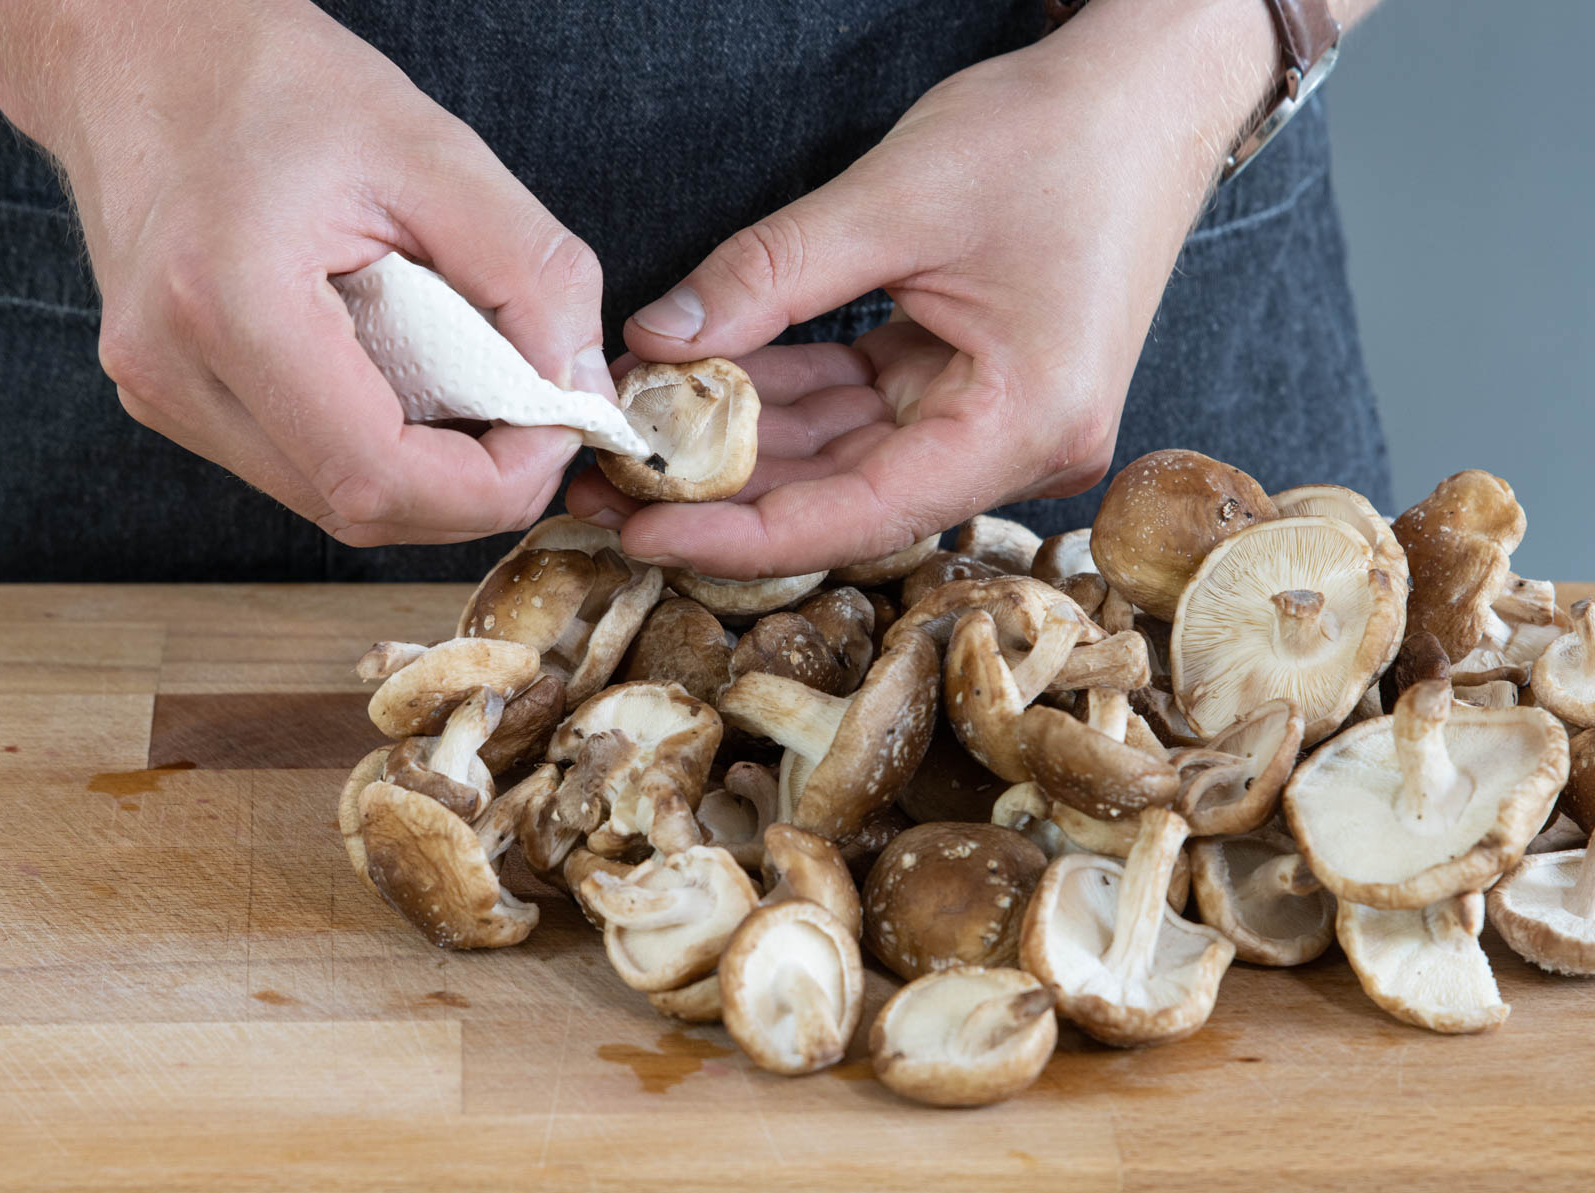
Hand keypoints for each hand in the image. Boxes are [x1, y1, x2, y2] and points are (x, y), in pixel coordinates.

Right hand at [0, 0, 609, 544]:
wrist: (140, 51)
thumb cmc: (275, 83)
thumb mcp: (432, 149)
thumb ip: (528, 269)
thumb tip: (580, 383)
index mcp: (228, 303)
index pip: (377, 476)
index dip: (491, 485)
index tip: (556, 427)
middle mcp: (173, 372)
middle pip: (358, 508)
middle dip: (472, 489)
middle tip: (537, 419)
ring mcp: (160, 396)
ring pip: (329, 503)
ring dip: (428, 477)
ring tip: (480, 395)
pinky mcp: (170, 400)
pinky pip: (299, 468)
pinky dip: (378, 451)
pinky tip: (413, 387)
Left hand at [568, 0, 1277, 576]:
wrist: (1151, 89)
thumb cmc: (1060, 135)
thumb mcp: (898, 199)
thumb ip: (771, 273)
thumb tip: (657, 340)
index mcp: (1026, 423)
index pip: (861, 511)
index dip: (744, 534)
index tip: (648, 531)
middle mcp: (1019, 446)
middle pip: (845, 495)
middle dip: (725, 492)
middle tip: (610, 490)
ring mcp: (995, 420)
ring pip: (844, 455)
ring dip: (744, 445)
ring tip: (636, 442)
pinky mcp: (973, 386)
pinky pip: (860, 409)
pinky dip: (785, 398)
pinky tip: (701, 387)